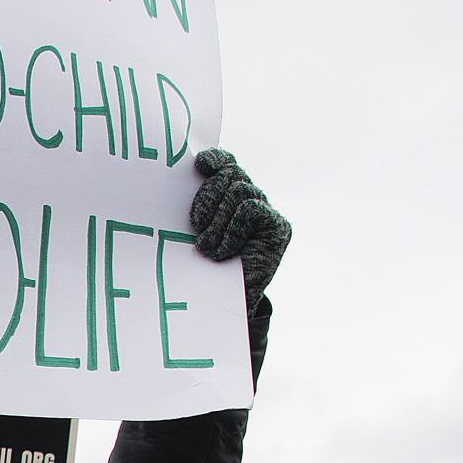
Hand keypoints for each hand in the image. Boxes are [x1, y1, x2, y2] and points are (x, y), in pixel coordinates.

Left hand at [189, 149, 290, 317]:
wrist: (224, 304)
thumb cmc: (203, 268)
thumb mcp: (194, 232)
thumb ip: (196, 208)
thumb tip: (185, 179)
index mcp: (230, 196)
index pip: (227, 163)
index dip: (215, 158)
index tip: (200, 164)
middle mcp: (252, 198)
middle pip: (230, 172)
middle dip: (208, 196)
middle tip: (196, 225)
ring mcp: (267, 211)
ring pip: (238, 189)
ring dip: (217, 219)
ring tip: (207, 247)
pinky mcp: (278, 226)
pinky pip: (250, 209)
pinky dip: (232, 229)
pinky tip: (224, 252)